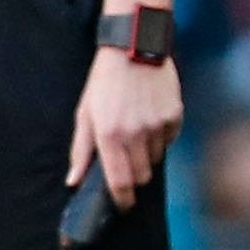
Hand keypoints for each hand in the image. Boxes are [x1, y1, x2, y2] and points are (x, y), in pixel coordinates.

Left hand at [67, 49, 184, 209]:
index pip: (120, 182)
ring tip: (138, 131)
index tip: (123, 204)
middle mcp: (135, 133)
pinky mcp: (175, 114)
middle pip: (142, 175)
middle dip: (135, 176)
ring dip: (148, 153)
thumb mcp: (86, 112)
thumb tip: (74, 180)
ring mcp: (157, 124)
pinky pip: (170, 138)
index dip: (122, 199)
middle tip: (128, 163)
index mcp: (109, 135)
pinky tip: (151, 117)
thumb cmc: (105, 80)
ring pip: (157, 158)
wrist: (134, 46)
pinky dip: (162, 135)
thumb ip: (81, 149)